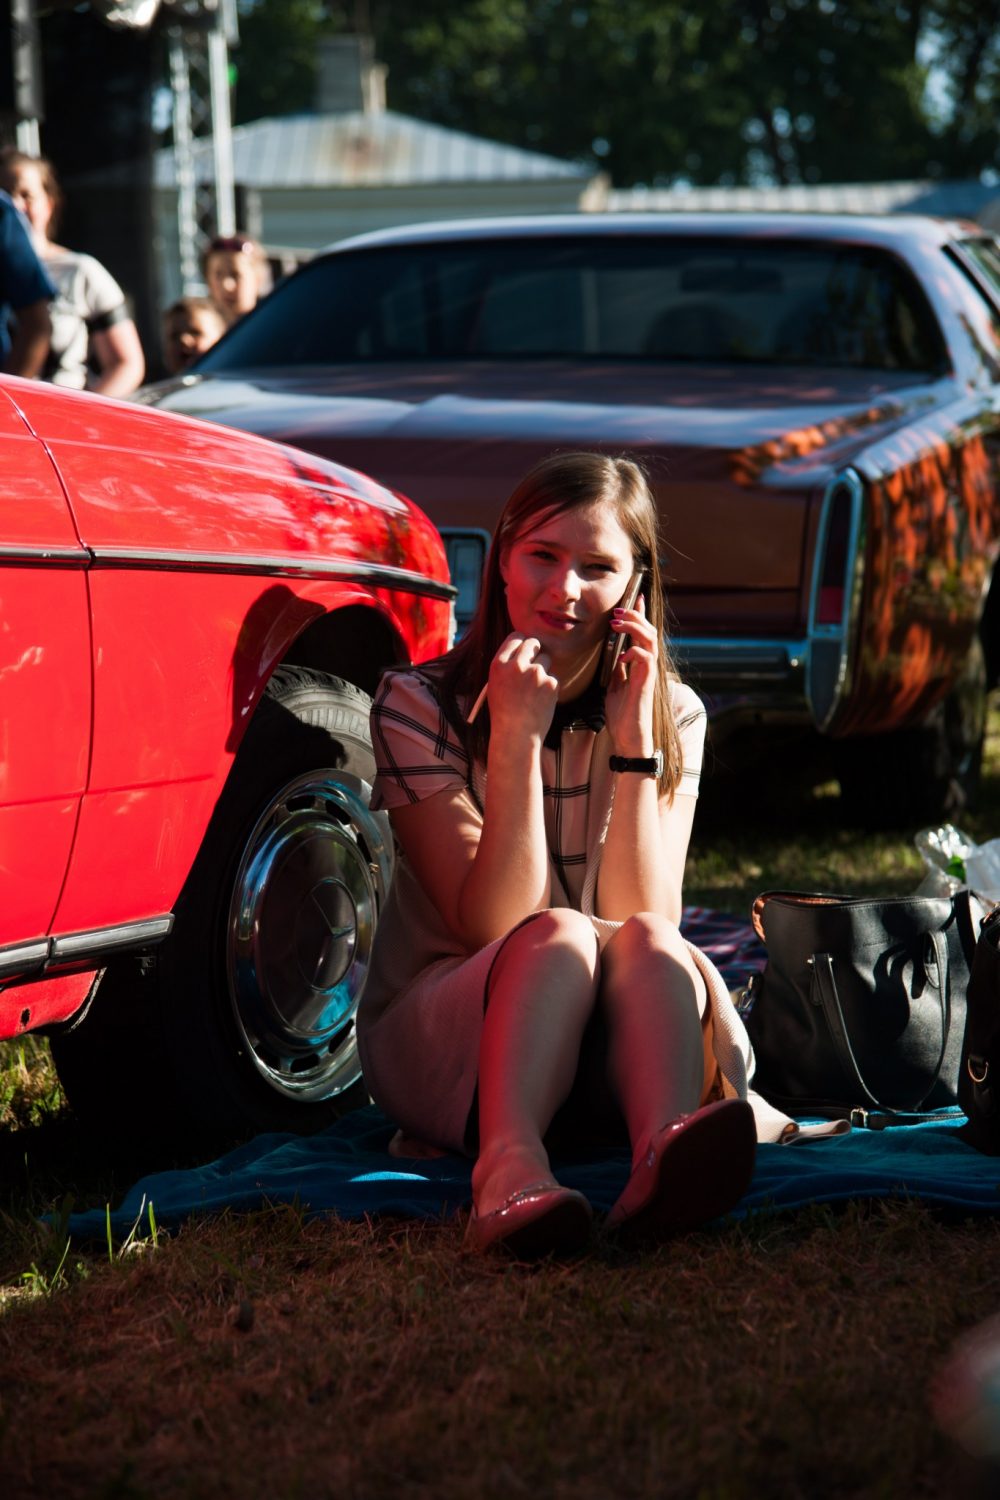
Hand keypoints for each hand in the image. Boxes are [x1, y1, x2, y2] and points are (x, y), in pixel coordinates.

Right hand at [486, 633, 558, 743]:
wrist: (516, 736)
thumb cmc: (503, 714)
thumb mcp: (495, 686)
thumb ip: (507, 667)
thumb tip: (522, 652)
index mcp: (498, 664)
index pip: (515, 638)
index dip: (521, 643)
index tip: (525, 648)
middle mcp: (516, 665)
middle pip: (532, 643)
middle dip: (535, 650)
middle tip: (535, 663)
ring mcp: (535, 673)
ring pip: (546, 659)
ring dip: (543, 669)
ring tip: (534, 691)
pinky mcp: (550, 683)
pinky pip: (553, 677)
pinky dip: (549, 687)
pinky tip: (540, 701)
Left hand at [604, 594, 656, 756]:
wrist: (628, 736)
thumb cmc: (622, 714)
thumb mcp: (615, 686)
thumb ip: (618, 670)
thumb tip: (616, 655)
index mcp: (639, 664)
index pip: (642, 633)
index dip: (640, 614)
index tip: (635, 597)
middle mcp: (647, 665)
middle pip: (649, 631)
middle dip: (635, 615)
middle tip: (618, 609)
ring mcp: (649, 673)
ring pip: (650, 639)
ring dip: (634, 627)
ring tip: (618, 622)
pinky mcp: (646, 683)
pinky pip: (646, 659)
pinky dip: (634, 652)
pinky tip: (622, 655)